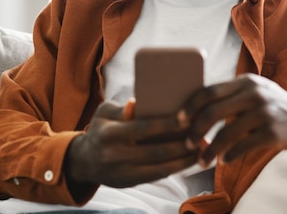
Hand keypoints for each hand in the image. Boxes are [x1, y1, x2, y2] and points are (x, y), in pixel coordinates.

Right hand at [65, 100, 197, 188]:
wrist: (83, 161)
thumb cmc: (100, 129)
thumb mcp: (104, 113)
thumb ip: (122, 109)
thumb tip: (138, 103)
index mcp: (110, 133)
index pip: (142, 128)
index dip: (166, 125)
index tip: (187, 120)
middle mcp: (115, 155)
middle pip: (156, 151)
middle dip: (182, 145)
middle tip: (203, 135)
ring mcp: (123, 172)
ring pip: (160, 168)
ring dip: (184, 160)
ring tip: (202, 149)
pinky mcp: (130, 183)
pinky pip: (157, 176)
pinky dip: (175, 168)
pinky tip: (189, 160)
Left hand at [183, 74, 286, 166]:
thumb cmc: (271, 105)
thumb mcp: (252, 91)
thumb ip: (229, 96)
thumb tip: (193, 109)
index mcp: (244, 82)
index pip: (208, 91)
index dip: (190, 106)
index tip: (178, 120)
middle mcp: (253, 94)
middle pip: (212, 112)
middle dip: (195, 130)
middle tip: (187, 143)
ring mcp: (264, 113)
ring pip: (226, 134)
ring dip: (210, 150)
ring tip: (202, 160)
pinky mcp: (273, 133)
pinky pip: (243, 147)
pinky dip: (229, 156)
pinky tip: (224, 161)